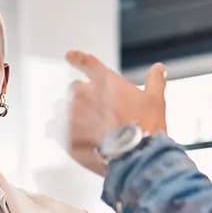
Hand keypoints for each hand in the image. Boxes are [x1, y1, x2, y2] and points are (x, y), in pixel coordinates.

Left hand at [65, 50, 166, 174]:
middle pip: (74, 89)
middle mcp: (85, 94)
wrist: (135, 156)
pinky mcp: (65, 134)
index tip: (69, 56)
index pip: (87, 63)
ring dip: (70, 115)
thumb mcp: (155, 100)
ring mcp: (73, 114)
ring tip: (84, 129)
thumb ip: (155, 81)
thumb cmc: (145, 128)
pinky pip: (53, 128)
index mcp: (105, 82)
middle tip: (95, 113)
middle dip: (82, 98)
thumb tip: (159, 69)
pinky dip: (58, 132)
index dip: (76, 58)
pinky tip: (69, 138)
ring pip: (62, 108)